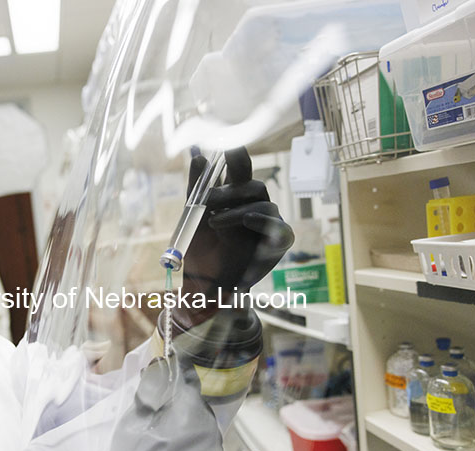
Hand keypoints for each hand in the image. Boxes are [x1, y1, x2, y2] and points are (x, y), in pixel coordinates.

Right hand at [77, 357, 222, 450]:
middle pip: (195, 401)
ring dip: (185, 423)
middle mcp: (209, 426)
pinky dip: (190, 445)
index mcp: (189, 409)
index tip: (164, 369)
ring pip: (200, 424)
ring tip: (162, 437)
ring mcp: (215, 450)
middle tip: (156, 411)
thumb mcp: (132, 424)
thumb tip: (159, 366)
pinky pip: (203, 446)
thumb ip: (148, 391)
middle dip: (178, 401)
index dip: (174, 371)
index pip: (188, 376)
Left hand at [179, 147, 293, 326]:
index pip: (241, 170)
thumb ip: (196, 189)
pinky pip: (281, 230)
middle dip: (230, 190)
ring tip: (215, 222)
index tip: (230, 145)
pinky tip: (249, 222)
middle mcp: (254, 206)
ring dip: (237, 212)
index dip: (238, 156)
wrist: (205, 283)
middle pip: (254, 186)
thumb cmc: (201, 249)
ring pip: (264, 206)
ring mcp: (267, 224)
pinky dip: (265, 224)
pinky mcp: (277, 244)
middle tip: (207, 200)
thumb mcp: (193, 218)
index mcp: (235, 197)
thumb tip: (199, 156)